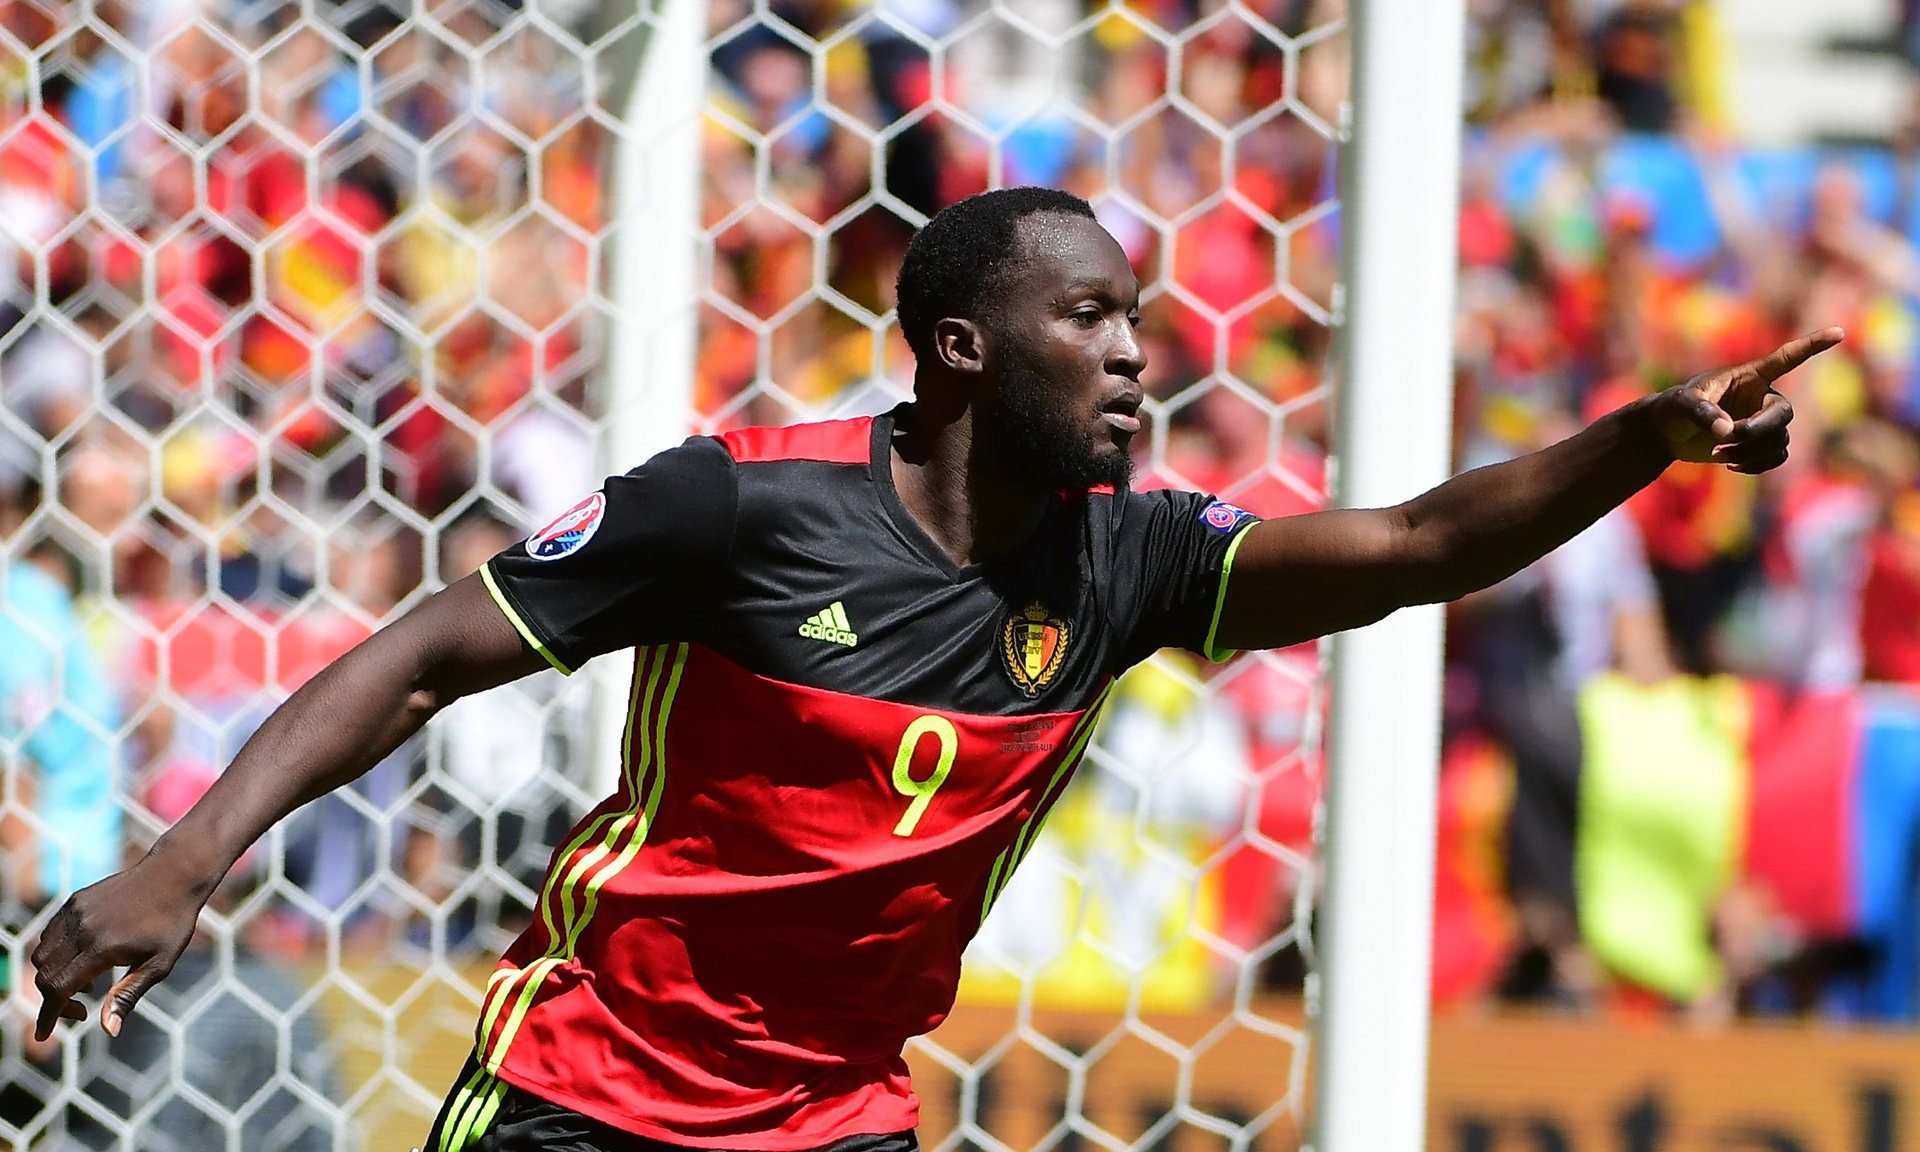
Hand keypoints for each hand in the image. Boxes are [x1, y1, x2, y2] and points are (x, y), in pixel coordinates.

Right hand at [28, 855, 208, 1040]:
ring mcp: (75, 912)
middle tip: (81, 1010)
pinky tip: (84, 958)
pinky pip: (50, 933)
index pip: (58, 989)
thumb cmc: (172, 924)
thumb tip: (108, 1030)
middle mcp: (81, 929)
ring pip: (42, 954)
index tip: (43, 1035)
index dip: (48, 1016)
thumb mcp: (159, 965)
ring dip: (54, 976)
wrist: (174, 874)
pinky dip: (55, 954)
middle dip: (54, 1001)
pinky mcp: (75, 900)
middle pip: (45, 975)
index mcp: (101, 948)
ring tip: (90, 981)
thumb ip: (128, 995)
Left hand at [1654, 328, 1842, 471]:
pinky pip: (1775, 456)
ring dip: (1749, 451)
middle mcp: (1763, 396)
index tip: (1839, 332)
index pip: (1786, 358)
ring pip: (1778, 440)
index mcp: (1750, 376)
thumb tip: (1727, 431)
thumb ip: (1702, 412)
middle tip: (1727, 438)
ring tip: (1718, 452)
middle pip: (1783, 414)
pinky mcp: (1760, 444)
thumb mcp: (1682, 403)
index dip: (1812, 346)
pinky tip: (1732, 465)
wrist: (1668, 433)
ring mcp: (1764, 421)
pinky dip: (1756, 464)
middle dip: (1758, 430)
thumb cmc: (1674, 408)